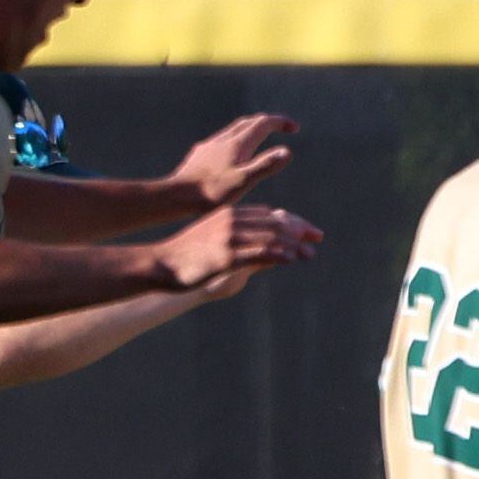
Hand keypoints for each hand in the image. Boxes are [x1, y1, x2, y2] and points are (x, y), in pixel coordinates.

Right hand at [154, 203, 318, 290]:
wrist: (160, 264)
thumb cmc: (189, 257)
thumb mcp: (219, 244)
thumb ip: (245, 243)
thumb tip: (271, 249)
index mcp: (230, 215)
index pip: (270, 215)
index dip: (294, 222)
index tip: (311, 231)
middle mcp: (232, 221)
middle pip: (275, 223)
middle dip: (299, 231)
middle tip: (317, 239)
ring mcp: (229, 238)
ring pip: (270, 236)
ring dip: (293, 245)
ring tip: (308, 254)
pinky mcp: (225, 256)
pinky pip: (258, 253)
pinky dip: (278, 255)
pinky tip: (290, 259)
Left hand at [168, 114, 297, 209]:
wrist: (176, 196)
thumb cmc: (211, 193)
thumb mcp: (243, 182)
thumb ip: (265, 165)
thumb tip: (287, 151)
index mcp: (238, 144)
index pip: (263, 123)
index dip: (281, 122)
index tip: (294, 128)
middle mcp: (223, 139)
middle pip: (248, 122)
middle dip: (267, 123)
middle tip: (280, 129)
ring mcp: (209, 146)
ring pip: (233, 130)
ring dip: (250, 131)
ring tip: (259, 141)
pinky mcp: (199, 154)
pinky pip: (220, 142)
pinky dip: (234, 142)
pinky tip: (231, 156)